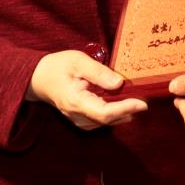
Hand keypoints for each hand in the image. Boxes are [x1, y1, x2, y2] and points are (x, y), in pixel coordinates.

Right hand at [26, 51, 146, 129]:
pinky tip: (124, 105)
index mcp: (75, 101)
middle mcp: (77, 115)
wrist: (39, 78)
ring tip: (137, 101)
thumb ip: (98, 72)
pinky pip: (101, 120)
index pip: (104, 112)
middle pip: (108, 119)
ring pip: (106, 122)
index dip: (125, 109)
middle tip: (145, 99)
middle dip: (129, 110)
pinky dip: (115, 114)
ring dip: (123, 113)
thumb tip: (119, 83)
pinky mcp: (82, 119)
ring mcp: (79, 120)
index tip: (142, 103)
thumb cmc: (58, 67)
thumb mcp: (78, 61)